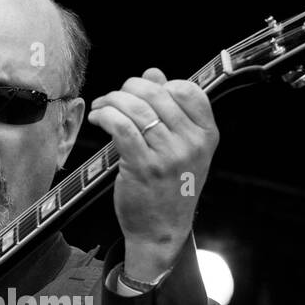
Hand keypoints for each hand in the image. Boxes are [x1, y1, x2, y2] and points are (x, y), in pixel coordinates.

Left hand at [86, 67, 218, 278]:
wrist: (161, 232)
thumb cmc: (170, 189)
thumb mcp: (181, 149)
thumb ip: (170, 110)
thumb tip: (153, 73)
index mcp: (206, 135)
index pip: (188, 90)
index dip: (161, 84)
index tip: (144, 93)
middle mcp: (191, 144)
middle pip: (157, 94)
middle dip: (129, 88)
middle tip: (114, 96)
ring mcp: (168, 156)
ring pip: (136, 108)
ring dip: (112, 101)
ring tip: (102, 106)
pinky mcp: (143, 167)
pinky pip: (121, 127)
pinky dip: (105, 116)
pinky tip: (98, 118)